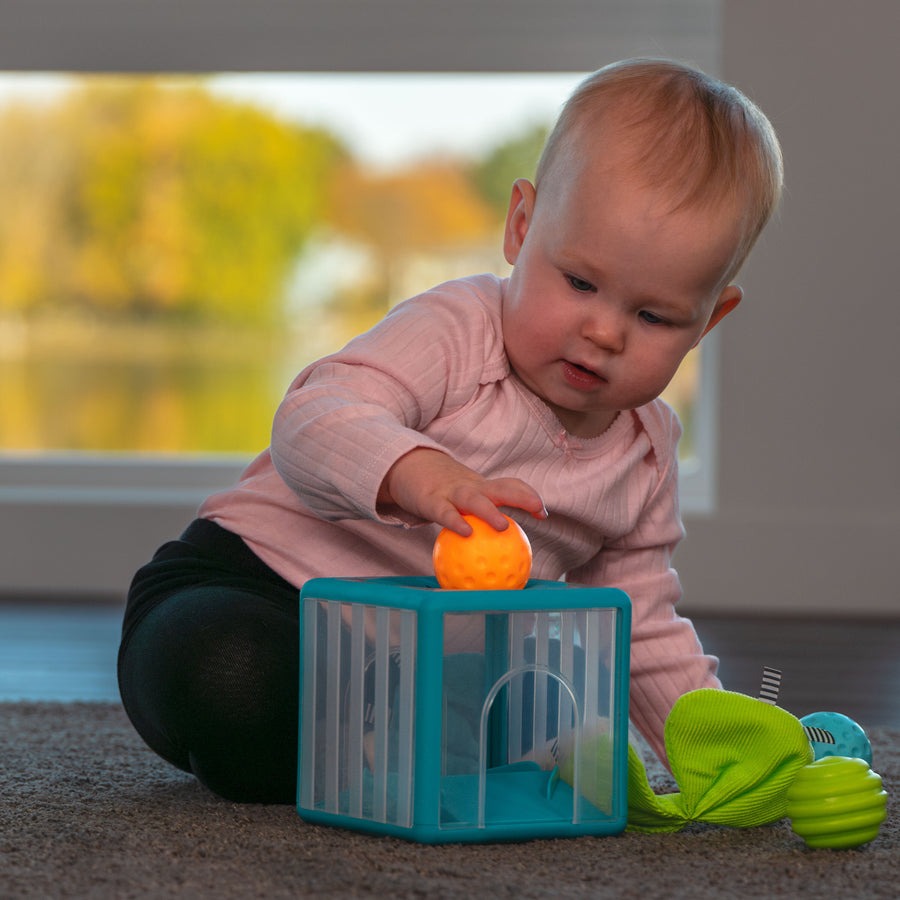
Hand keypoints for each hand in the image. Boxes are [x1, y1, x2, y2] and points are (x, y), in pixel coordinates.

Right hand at [378, 448, 546, 535]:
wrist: (407, 467)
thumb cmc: (440, 493)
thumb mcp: (461, 501)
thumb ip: (476, 524)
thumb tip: (495, 560)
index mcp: (480, 487)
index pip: (509, 486)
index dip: (527, 496)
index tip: (542, 513)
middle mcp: (470, 487)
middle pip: (501, 487)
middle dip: (521, 495)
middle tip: (537, 508)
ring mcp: (451, 492)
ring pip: (474, 499)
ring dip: (490, 511)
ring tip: (503, 525)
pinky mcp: (431, 500)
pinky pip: (445, 512)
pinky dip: (456, 522)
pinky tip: (466, 533)